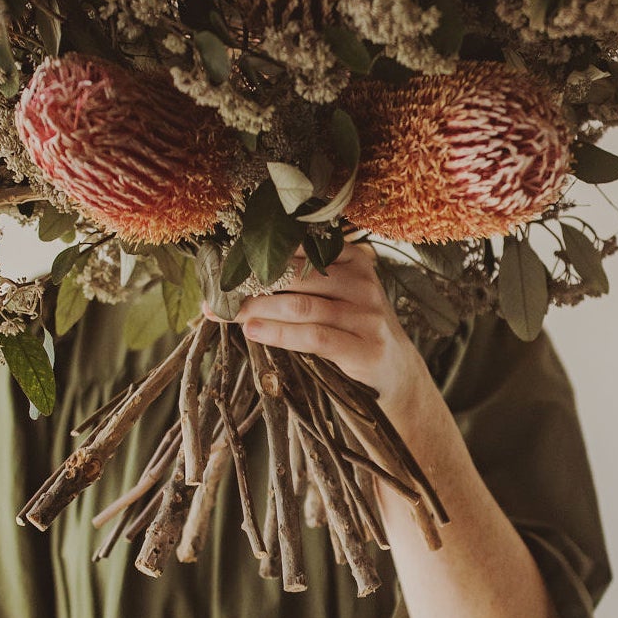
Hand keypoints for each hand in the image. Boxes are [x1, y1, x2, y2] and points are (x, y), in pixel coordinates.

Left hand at [202, 239, 437, 436]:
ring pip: (302, 306)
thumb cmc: (353, 327)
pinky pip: (314, 337)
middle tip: (222, 292)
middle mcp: (362, 282)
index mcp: (354, 259)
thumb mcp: (339, 293)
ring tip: (231, 313)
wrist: (395, 370)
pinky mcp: (364, 348)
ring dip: (260, 309)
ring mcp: (366, 316)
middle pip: (298, 276)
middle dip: (254, 284)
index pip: (303, 248)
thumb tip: (243, 273)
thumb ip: (306, 278)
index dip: (263, 254)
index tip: (229, 261)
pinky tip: (254, 332)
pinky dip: (279, 334)